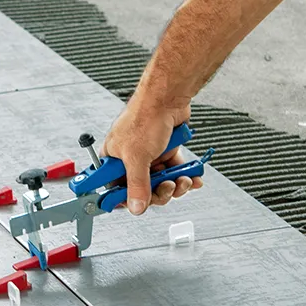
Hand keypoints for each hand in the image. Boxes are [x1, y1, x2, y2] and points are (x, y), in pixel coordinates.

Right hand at [100, 100, 202, 215]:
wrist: (168, 98)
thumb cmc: (145, 118)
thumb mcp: (137, 157)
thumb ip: (137, 185)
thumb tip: (136, 207)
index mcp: (113, 160)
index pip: (114, 189)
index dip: (125, 200)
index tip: (137, 206)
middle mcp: (130, 159)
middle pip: (142, 190)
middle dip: (159, 192)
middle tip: (167, 187)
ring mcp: (149, 157)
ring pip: (161, 183)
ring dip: (175, 185)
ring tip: (182, 180)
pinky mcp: (165, 153)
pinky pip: (174, 172)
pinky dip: (184, 176)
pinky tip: (192, 178)